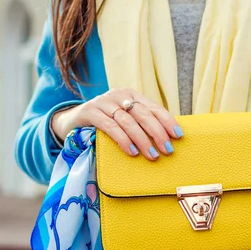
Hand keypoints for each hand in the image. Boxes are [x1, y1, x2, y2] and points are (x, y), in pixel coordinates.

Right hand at [51, 88, 182, 160]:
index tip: (178, 136)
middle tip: (167, 150)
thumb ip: (140, 123)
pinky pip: (109, 126)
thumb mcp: (123, 119)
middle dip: (157, 133)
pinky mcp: (90, 111)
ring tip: (151, 155)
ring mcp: (103, 102)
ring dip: (142, 140)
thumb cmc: (105, 122)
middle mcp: (118, 95)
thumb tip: (167, 138)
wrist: (72, 120)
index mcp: (131, 95)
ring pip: (128, 121)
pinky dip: (122, 139)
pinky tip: (131, 151)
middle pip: (143, 114)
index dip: (167, 121)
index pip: (154, 107)